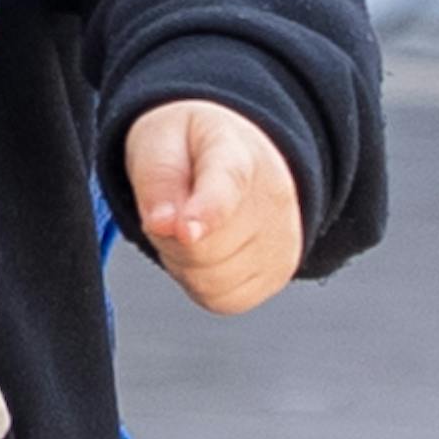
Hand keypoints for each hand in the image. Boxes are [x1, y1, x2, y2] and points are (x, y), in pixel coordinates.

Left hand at [122, 94, 300, 312]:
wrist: (238, 157)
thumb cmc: (191, 149)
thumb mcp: (161, 139)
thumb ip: (157, 178)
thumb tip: (162, 224)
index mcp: (239, 154)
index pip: (227, 185)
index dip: (206, 212)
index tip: (185, 230)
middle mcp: (273, 199)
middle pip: (205, 248)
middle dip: (170, 238)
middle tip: (171, 209)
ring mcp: (281, 240)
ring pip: (209, 280)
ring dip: (182, 262)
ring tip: (190, 226)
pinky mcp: (277, 274)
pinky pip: (221, 299)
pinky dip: (200, 282)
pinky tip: (205, 251)